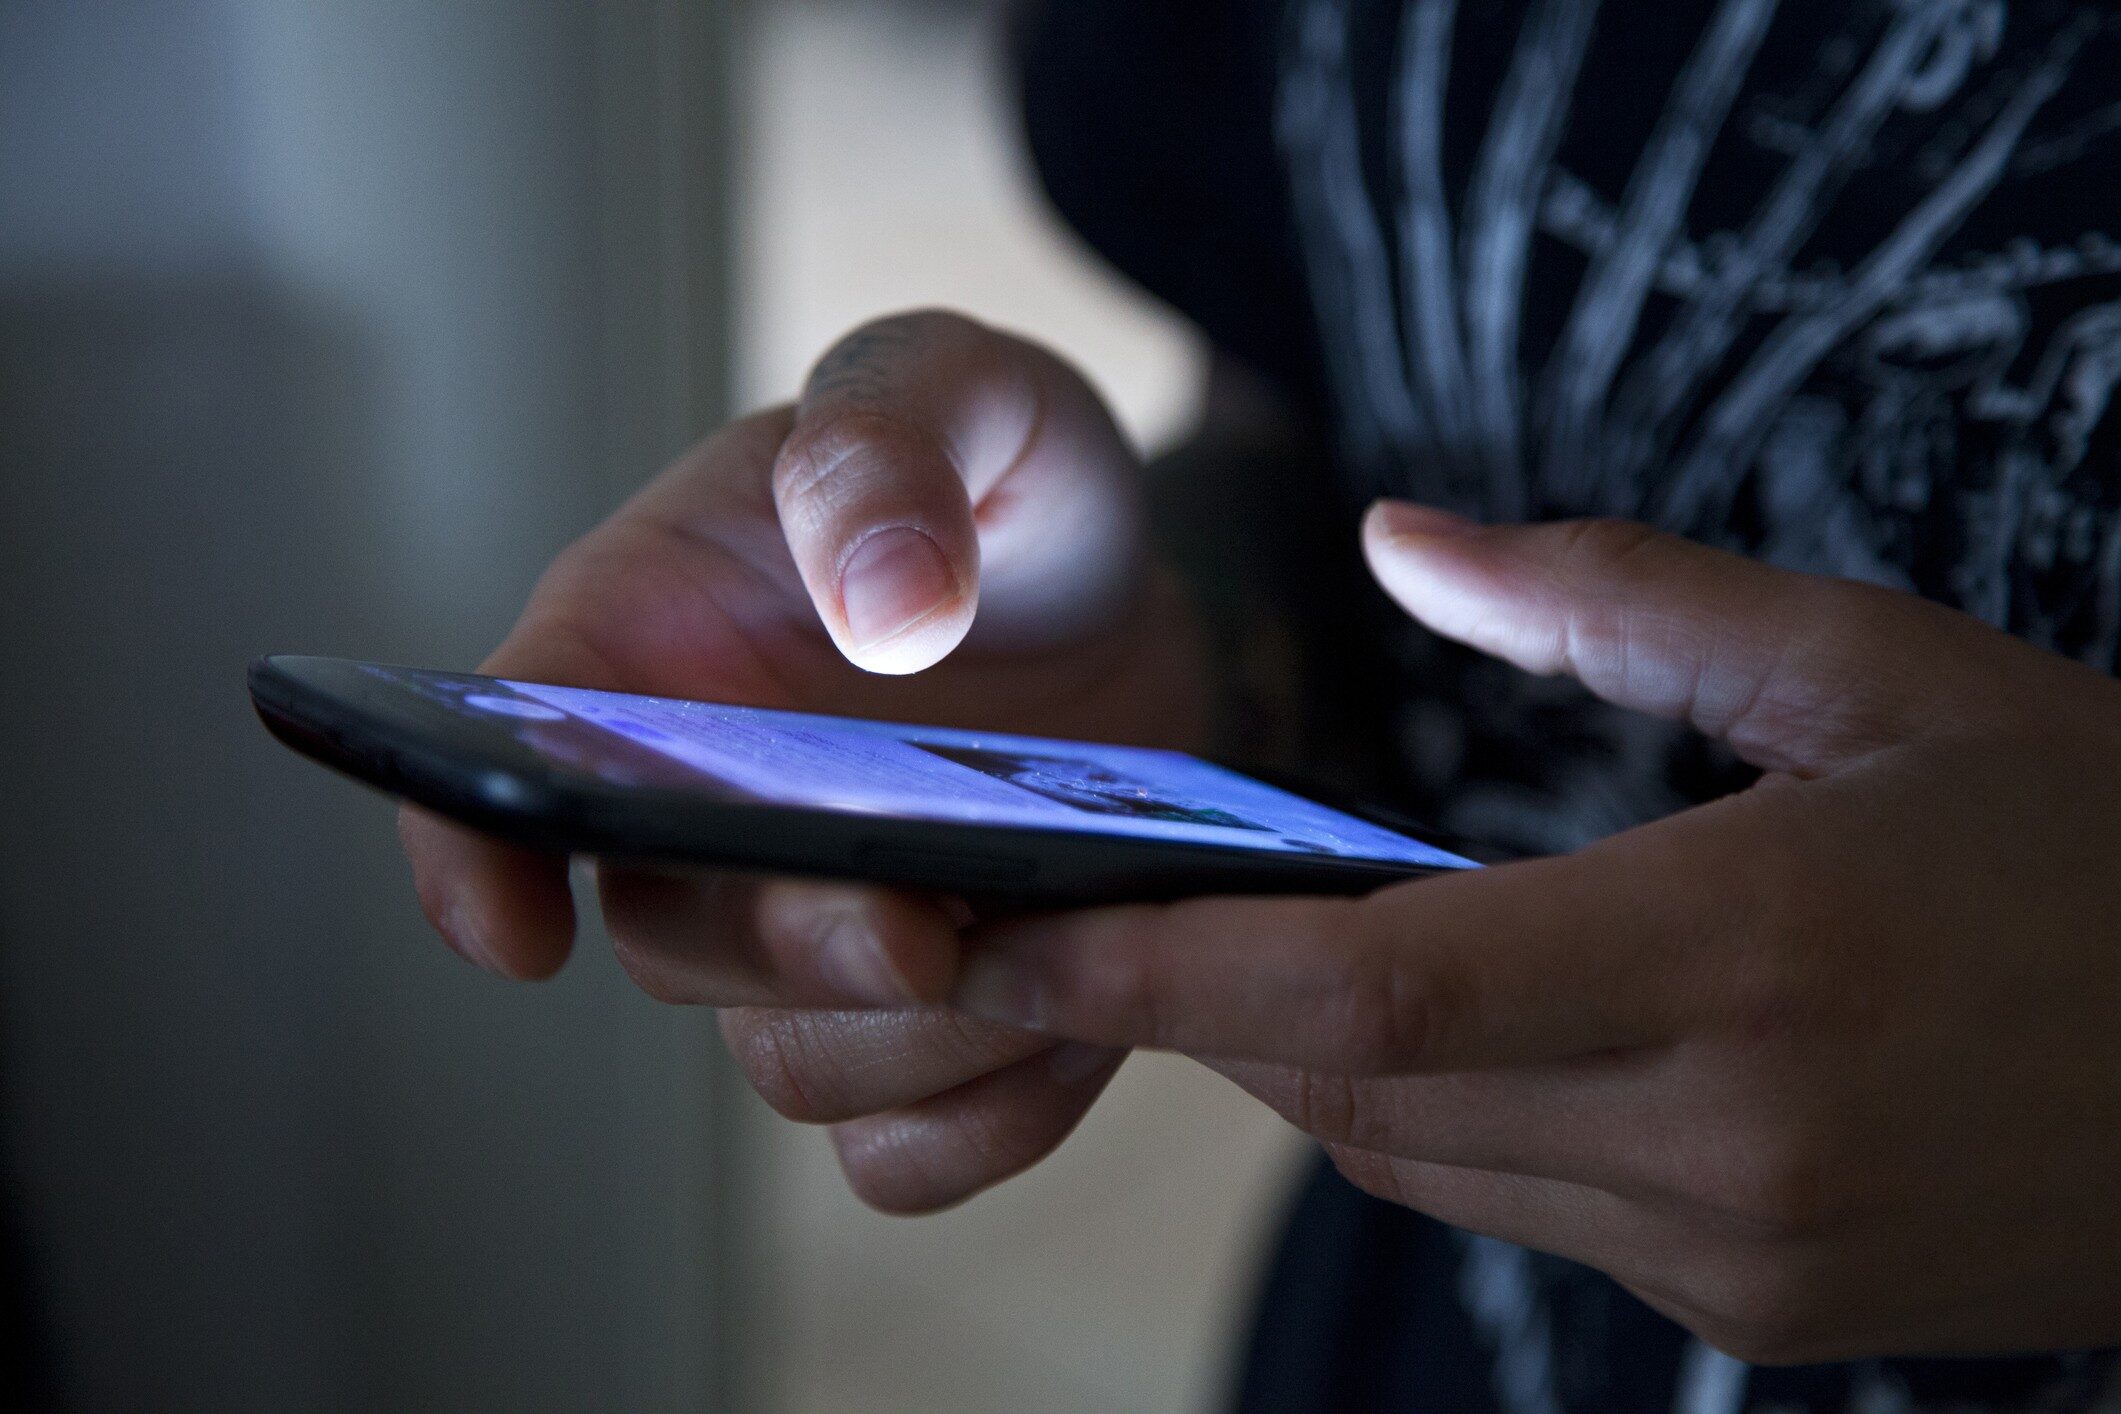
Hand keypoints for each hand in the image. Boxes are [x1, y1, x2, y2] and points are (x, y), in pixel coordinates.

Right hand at [400, 310, 1204, 1209]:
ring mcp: (812, 925)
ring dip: (919, 1040)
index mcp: (645, 651)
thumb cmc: (997, 472)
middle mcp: (703, 814)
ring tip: (1053, 942)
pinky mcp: (931, 1007)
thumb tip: (880, 606)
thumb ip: (891, 441)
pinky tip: (1084, 1014)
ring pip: (796, 1066)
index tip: (518, 932)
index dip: (469, 859)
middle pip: (673, 943)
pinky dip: (999, 1107)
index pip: (494, 767)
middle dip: (786, 951)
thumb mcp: (957, 386)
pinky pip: (919, 1137)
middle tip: (914, 923)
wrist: (1125, 584)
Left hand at [950, 506, 2120, 1361]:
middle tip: (1092, 907)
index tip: (1005, 933)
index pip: (1371, 986)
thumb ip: (1615, 599)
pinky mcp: (1756, 1312)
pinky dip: (1438, 1114)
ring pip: (1415, 1157)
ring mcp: (1738, 1255)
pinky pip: (1516, 1208)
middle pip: (1354, 1082)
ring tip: (1265, 942)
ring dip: (1313, 1051)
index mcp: (1746, 955)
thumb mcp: (1876, 671)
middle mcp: (1724, 1135)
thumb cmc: (2096, 840)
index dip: (1158, 968)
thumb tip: (1402, 542)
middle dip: (1201, 1000)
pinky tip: (1462, 1025)